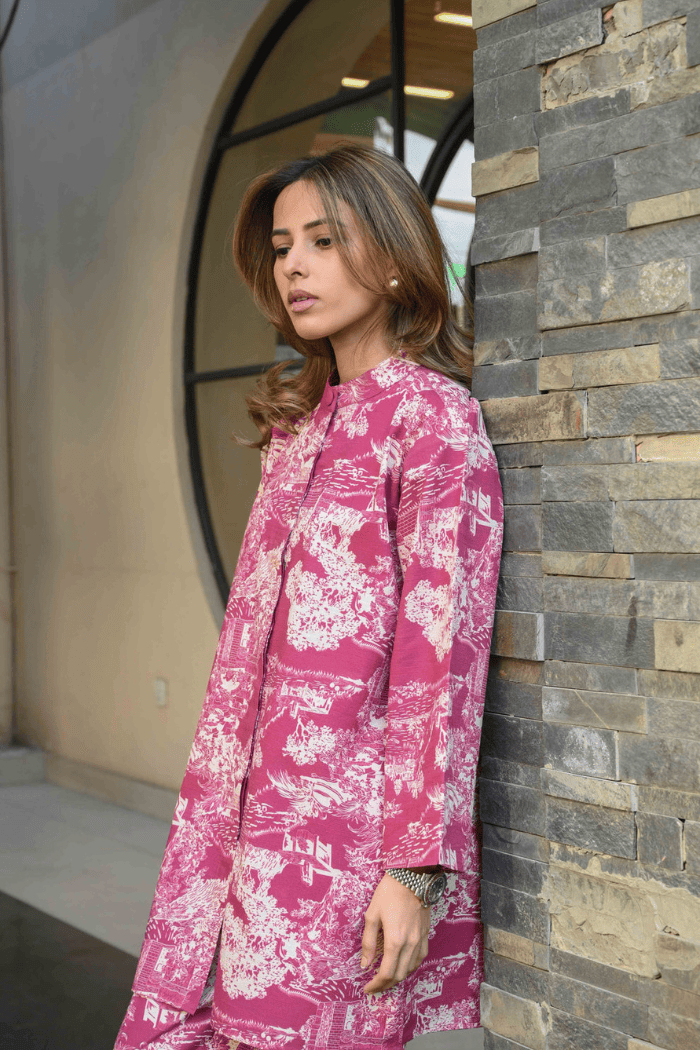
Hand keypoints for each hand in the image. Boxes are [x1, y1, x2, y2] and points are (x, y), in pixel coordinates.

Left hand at [360, 872, 430, 993]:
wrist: (413, 876)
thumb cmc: (388, 893)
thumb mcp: (372, 914)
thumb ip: (368, 941)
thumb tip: (364, 964)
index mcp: (395, 940)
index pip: (386, 973)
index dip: (376, 984)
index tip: (367, 988)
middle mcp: (410, 944)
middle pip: (399, 975)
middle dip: (386, 984)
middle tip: (374, 985)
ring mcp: (420, 939)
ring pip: (411, 969)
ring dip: (398, 977)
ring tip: (386, 977)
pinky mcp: (426, 933)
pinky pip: (420, 958)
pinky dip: (410, 966)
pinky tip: (403, 964)